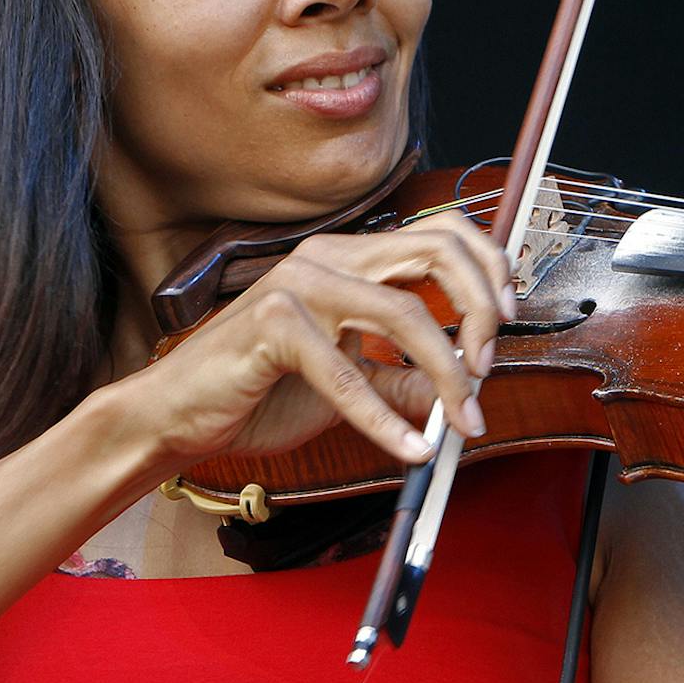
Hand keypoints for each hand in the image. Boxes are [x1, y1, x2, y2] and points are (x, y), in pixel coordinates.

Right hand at [112, 211, 516, 473]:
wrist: (177, 416)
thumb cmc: (257, 392)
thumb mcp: (352, 385)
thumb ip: (404, 380)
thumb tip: (462, 391)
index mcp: (349, 258)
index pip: (440, 234)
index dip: (488, 270)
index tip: (507, 321)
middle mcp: (328, 257)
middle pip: (437, 251)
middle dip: (481, 309)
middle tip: (487, 369)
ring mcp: (298, 284)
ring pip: (404, 313)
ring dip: (446, 373)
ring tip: (457, 420)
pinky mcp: (273, 325)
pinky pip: (349, 374)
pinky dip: (386, 420)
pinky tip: (409, 449)